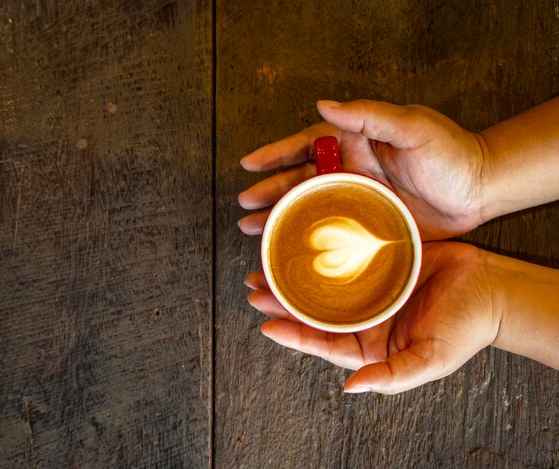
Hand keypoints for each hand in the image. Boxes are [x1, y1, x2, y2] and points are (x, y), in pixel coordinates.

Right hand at [238, 99, 486, 239]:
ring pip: (310, 210)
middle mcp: (349, 172)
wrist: (480, 190)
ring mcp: (357, 201)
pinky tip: (293, 251)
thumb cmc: (450, 152)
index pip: (305, 146)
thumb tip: (322, 104)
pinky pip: (333, 234)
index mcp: (354, 144)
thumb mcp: (411, 126)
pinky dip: (310, 242)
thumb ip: (368, 115)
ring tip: (255, 229)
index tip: (249, 165)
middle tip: (245, 207)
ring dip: (281, 217)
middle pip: (299, 182)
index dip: (275, 154)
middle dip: (269, 192)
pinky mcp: (369, 225)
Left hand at [246, 242, 501, 393]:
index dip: (293, 335)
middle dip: (283, 300)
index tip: (265, 324)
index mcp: (370, 343)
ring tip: (266, 265)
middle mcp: (364, 316)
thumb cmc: (465, 328)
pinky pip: (344, 256)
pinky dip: (323, 251)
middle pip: (314, 310)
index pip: (323, 342)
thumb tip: (350, 388)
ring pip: (322, 282)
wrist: (492, 288)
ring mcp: (369, 287)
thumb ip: (391, 377)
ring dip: (295, 276)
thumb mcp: (430, 359)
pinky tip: (304, 242)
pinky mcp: (377, 261)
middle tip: (255, 286)